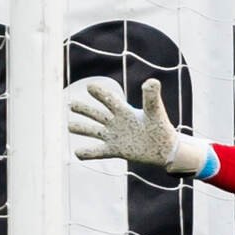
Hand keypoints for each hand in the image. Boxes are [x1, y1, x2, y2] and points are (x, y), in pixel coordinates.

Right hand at [69, 78, 209, 174]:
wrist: (165, 149)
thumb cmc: (161, 128)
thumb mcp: (155, 111)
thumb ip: (152, 97)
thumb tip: (151, 81)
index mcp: (126, 112)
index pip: (110, 100)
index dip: (100, 93)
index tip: (89, 86)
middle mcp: (117, 123)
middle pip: (98, 114)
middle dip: (84, 109)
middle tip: (71, 104)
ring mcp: (115, 137)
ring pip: (94, 131)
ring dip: (82, 128)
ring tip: (69, 126)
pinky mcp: (116, 150)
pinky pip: (99, 152)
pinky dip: (88, 153)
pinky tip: (77, 153)